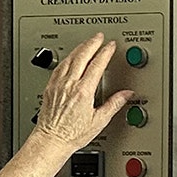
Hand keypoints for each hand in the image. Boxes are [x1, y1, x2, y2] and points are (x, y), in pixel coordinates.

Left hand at [34, 33, 133, 151]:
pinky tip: (71, 57)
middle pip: (82, 55)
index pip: (97, 65)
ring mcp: (58, 84)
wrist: (52, 140)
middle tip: (99, 36)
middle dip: (92, 43)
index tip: (111, 45)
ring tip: (87, 43)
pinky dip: (68, 58)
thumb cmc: (73, 135)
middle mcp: (69, 84)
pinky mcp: (50, 86)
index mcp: (83, 91)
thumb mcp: (99, 120)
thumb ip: (114, 104)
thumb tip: (126, 94)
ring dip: (80, 48)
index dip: (105, 52)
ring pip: (70, 58)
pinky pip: (60, 66)